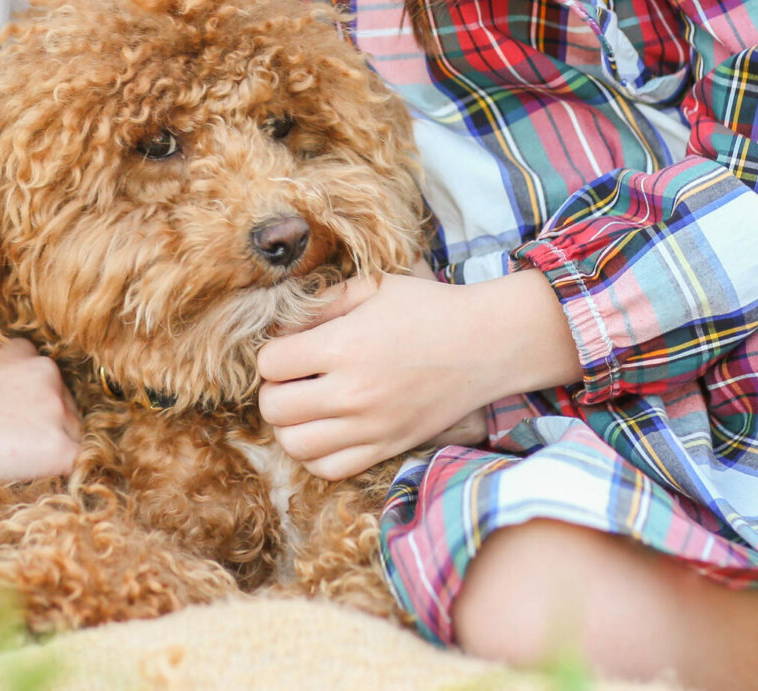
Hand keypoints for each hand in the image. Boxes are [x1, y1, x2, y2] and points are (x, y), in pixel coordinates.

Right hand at [0, 320, 79, 483]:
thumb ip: (2, 378)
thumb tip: (12, 404)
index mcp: (26, 351)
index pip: (44, 387)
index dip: (28, 413)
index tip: (6, 429)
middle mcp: (49, 371)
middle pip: (62, 410)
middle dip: (42, 429)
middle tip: (2, 447)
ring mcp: (58, 407)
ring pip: (69, 436)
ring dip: (46, 450)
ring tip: (3, 458)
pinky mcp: (61, 446)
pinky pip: (70, 465)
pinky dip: (50, 474)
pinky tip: (19, 474)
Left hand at [256, 269, 579, 479]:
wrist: (487, 343)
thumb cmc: (429, 308)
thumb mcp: (371, 287)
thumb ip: (320, 304)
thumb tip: (280, 329)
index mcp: (343, 346)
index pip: (270, 363)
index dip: (272, 353)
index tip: (289, 347)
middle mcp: (352, 392)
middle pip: (274, 408)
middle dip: (274, 390)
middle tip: (292, 378)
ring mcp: (371, 426)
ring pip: (295, 446)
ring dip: (289, 425)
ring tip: (305, 406)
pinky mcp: (388, 447)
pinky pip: (330, 469)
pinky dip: (316, 455)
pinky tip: (326, 430)